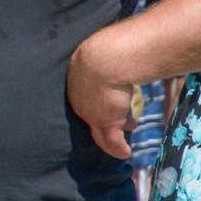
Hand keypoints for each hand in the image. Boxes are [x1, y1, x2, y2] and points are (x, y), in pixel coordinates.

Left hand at [67, 34, 134, 159]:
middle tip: (119, 123)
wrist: (105, 60)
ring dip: (114, 133)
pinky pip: (112, 142)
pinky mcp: (107, 123)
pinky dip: (118, 148)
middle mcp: (80, 103)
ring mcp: (92, 115)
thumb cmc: (104, 50)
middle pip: (92, 117)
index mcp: (76, 85)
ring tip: (122, 137)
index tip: (108, 106)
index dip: (98, 104)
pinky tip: (124, 153)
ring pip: (102, 131)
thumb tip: (120, 48)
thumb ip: (105, 58)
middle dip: (105, 120)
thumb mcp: (99, 55)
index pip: (86, 100)